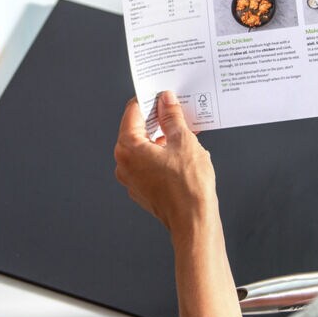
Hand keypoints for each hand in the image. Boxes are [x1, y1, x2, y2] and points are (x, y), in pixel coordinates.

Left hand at [114, 91, 217, 235]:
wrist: (194, 222)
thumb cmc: (188, 186)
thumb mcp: (184, 141)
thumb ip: (172, 117)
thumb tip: (167, 101)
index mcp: (128, 148)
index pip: (133, 112)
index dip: (149, 100)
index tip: (161, 94)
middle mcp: (124, 163)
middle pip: (136, 130)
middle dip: (157, 119)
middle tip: (175, 110)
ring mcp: (131, 179)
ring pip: (143, 148)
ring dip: (161, 138)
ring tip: (183, 132)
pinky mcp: (142, 190)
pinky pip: (148, 164)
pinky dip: (161, 155)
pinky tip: (180, 153)